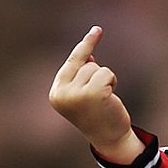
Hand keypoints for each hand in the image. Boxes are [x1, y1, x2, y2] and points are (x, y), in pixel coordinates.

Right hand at [49, 26, 143, 163]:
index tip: (97, 29)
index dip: (85, 46)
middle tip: (101, 95)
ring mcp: (76, 94)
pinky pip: (106, 73)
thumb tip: (89, 55)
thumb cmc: (98, 114)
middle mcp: (62, 93)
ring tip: (104, 99)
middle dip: (97, 74)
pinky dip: (112, 81)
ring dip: (105, 80)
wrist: (109, 138)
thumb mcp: (85, 92)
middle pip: (86, 63)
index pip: (71, 62)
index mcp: (56, 93)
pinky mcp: (93, 94)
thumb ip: (83, 74)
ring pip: (96, 68)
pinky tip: (110, 98)